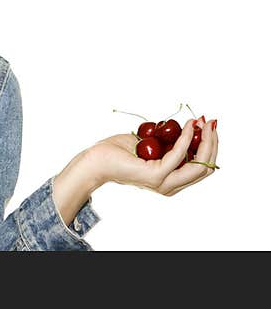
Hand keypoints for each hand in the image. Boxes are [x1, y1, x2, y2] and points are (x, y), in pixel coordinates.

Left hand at [89, 116, 219, 195]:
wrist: (95, 161)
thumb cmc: (118, 152)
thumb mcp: (150, 146)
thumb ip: (167, 143)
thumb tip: (185, 128)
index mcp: (171, 181)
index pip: (201, 168)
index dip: (210, 147)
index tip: (209, 126)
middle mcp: (170, 186)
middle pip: (205, 168)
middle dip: (212, 143)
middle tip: (212, 122)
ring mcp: (164, 183)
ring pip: (198, 164)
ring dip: (204, 141)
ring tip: (202, 122)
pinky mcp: (156, 175)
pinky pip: (178, 155)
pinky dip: (186, 138)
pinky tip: (188, 125)